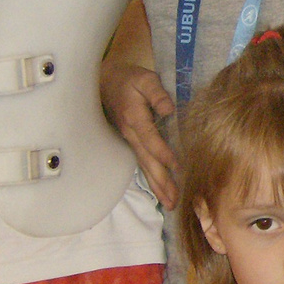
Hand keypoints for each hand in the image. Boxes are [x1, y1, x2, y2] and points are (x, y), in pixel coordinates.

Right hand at [101, 60, 177, 208]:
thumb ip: (157, 93)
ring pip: (145, 166)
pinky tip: (161, 191)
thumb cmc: (129, 79)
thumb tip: (169, 109)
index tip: (177, 166)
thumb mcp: (145, 79)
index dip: (163, 153)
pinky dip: (152, 179)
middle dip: (161, 181)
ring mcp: (130, 140)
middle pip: (147, 161)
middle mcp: (131, 134)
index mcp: (134, 118)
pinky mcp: (132, 142)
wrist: (106, 81)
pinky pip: (143, 163)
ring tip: (170, 203)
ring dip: (157, 186)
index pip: (150, 139)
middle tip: (174, 201)